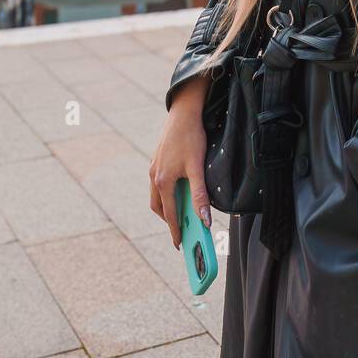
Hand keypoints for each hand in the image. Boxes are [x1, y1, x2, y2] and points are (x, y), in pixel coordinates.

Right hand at [149, 75, 211, 248]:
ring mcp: (153, 168)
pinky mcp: (157, 160)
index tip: (179, 245)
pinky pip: (158, 184)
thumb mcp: (198, 167)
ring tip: (180, 214)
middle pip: (159, 207)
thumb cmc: (191, 138)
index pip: (170, 214)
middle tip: (181, 231)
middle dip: (169, 221)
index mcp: (163, 181)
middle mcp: (154, 176)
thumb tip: (203, 219)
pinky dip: (165, 193)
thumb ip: (200, 195)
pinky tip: (178, 191)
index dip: (175, 231)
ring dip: (166, 207)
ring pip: (156, 196)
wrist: (183, 112)